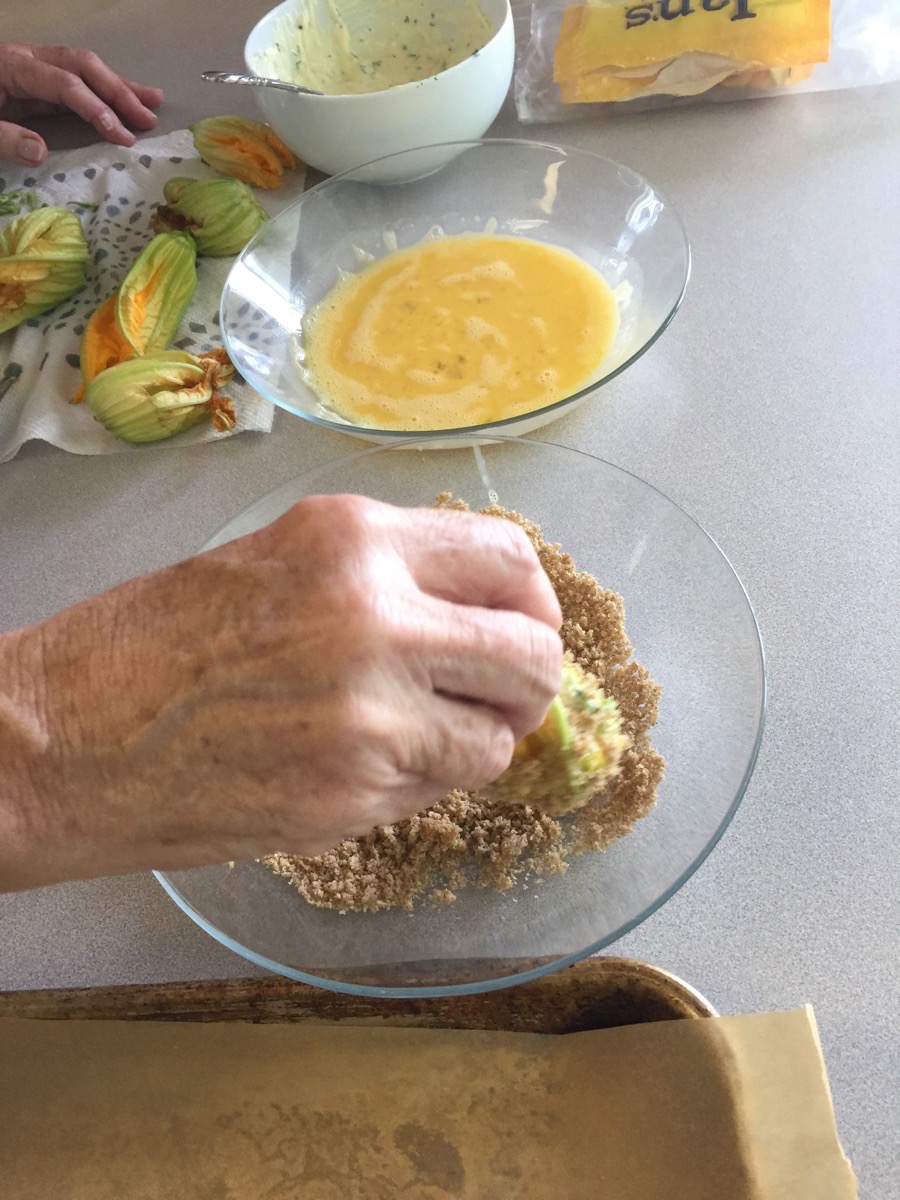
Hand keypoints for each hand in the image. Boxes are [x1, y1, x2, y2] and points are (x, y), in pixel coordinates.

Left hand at [0, 43, 162, 166]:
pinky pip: (75, 81)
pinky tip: (122, 101)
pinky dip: (101, 91)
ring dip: (119, 86)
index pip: (66, 84)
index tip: (121, 137)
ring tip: (152, 103)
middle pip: (82, 65)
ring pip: (84, 67)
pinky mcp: (34, 80)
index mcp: (12, 66)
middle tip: (146, 119)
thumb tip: (41, 151)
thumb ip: (4, 137)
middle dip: (118, 92)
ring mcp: (32, 66)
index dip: (96, 110)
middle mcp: (27, 58)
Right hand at [0, 495, 562, 889]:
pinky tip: (364, 767)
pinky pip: (439, 790)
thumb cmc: (148, 647)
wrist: (62, 742)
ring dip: (475, 740)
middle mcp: (375, 616)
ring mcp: (371, 714)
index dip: (531, 601)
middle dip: (528, 681)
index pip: (508, 558)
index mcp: (351, 540)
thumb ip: (379, 576)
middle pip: (532, 653)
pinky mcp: (353, 796)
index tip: (522, 625)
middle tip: (497, 695)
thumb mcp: (272, 562)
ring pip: (497, 739)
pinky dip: (424, 783)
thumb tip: (472, 612)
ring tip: (418, 734)